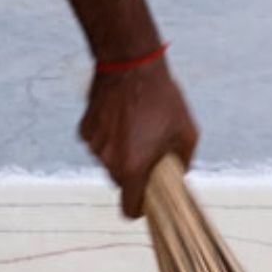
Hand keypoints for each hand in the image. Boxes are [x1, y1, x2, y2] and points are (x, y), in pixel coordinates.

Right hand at [79, 57, 198, 217]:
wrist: (130, 61)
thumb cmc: (163, 97)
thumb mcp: (186, 131)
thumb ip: (184, 162)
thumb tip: (179, 178)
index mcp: (133, 168)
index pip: (129, 209)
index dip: (139, 207)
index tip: (145, 198)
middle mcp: (109, 163)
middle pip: (120, 183)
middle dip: (133, 171)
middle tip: (147, 146)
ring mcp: (94, 147)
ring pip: (108, 162)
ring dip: (120, 151)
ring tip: (134, 123)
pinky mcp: (84, 132)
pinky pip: (97, 144)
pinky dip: (107, 136)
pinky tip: (118, 115)